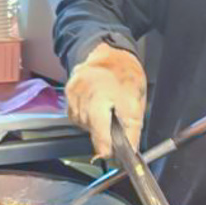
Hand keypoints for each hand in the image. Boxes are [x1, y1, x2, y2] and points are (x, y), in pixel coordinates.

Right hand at [64, 44, 146, 159]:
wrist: (109, 53)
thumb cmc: (125, 75)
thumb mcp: (137, 102)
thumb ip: (132, 129)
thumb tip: (130, 152)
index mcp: (102, 100)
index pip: (101, 140)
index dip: (110, 149)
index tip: (116, 151)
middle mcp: (84, 98)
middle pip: (93, 133)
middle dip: (106, 133)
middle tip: (117, 120)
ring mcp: (73, 96)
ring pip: (84, 125)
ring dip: (96, 123)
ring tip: (106, 107)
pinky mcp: (68, 94)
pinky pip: (77, 115)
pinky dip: (87, 114)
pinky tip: (96, 103)